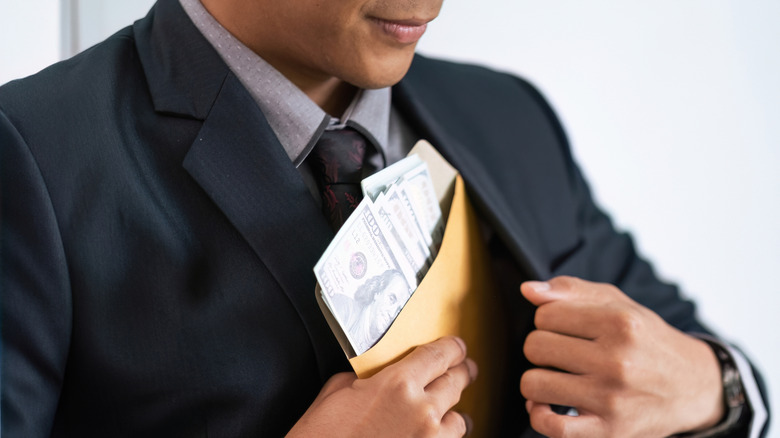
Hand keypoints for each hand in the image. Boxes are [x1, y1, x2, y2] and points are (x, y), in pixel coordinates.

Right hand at [287, 336, 477, 436]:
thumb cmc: (320, 436)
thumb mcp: (338, 391)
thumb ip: (369, 378)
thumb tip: (381, 376)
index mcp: (398, 384)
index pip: (441, 354)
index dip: (453, 348)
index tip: (457, 347)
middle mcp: (421, 410)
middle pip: (457, 381)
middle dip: (462, 372)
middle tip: (464, 369)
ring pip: (460, 419)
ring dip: (454, 412)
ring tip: (449, 410)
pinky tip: (435, 435)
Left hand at [519, 276, 723, 437]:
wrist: (693, 386)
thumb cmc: (646, 340)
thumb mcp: (618, 304)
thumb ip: (571, 290)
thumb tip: (528, 289)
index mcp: (619, 322)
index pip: (544, 315)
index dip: (547, 321)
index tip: (564, 329)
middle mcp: (617, 360)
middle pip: (535, 347)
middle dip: (541, 349)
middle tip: (562, 354)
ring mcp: (612, 398)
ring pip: (533, 384)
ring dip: (538, 381)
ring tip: (556, 378)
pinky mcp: (609, 430)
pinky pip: (552, 427)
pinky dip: (539, 416)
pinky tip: (548, 406)